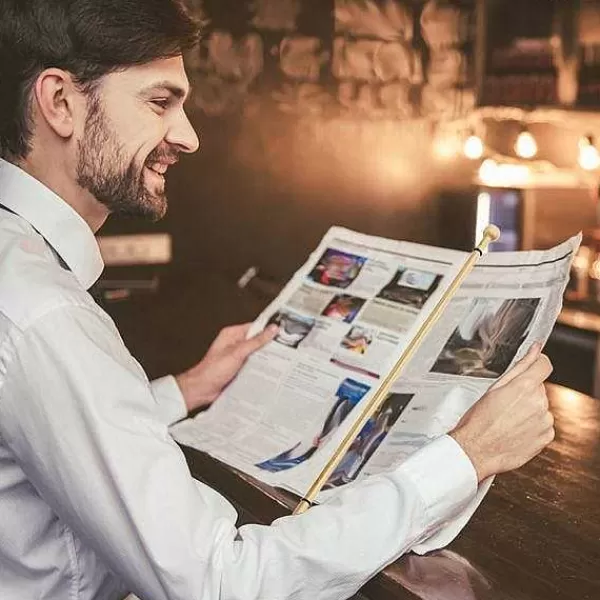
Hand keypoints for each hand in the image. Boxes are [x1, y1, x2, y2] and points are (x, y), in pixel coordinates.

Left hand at [175, 323, 277, 412]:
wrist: (201, 390)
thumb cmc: (212, 370)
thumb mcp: (238, 353)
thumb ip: (256, 341)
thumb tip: (271, 330)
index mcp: (232, 335)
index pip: (254, 327)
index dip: (268, 329)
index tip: (282, 332)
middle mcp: (234, 344)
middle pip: (257, 341)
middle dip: (268, 346)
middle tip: (284, 349)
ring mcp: (236, 357)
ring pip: (256, 355)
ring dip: (264, 359)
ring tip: (280, 361)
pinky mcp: (238, 369)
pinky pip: (252, 366)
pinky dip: (259, 368)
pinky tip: (268, 372)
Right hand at [450, 343, 553, 481]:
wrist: (476, 451)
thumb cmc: (478, 421)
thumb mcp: (494, 388)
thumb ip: (520, 366)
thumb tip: (535, 350)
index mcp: (524, 387)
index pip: (544, 365)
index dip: (538, 363)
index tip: (533, 365)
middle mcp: (539, 403)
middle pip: (539, 388)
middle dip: (525, 392)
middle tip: (505, 403)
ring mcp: (544, 421)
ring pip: (541, 406)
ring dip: (528, 410)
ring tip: (507, 419)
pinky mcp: (546, 437)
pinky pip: (543, 424)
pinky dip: (532, 426)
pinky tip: (514, 429)